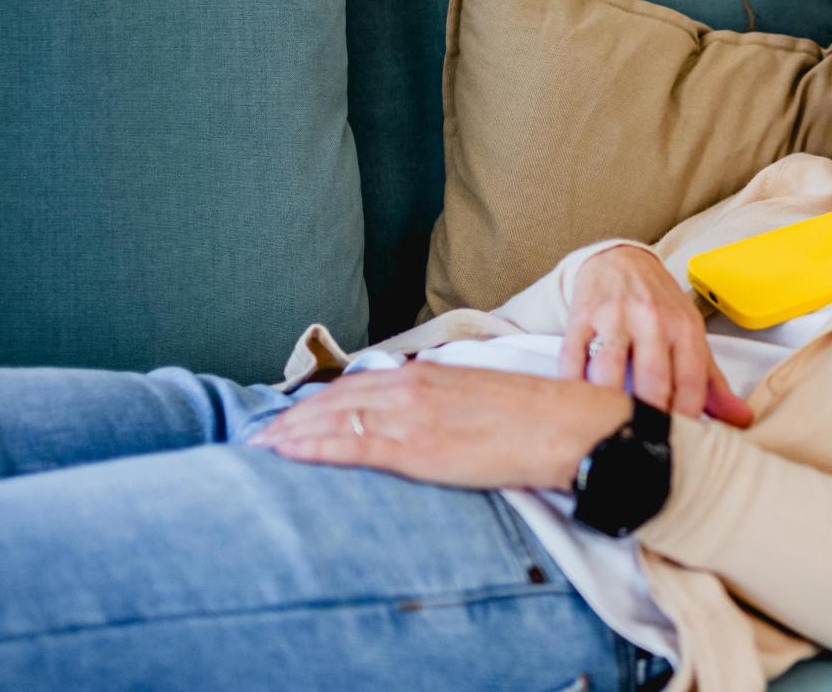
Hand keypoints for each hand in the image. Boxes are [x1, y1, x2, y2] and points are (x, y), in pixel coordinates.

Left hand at [247, 361, 632, 490]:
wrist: (573, 428)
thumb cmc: (540, 417)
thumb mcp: (484, 398)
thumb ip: (448, 401)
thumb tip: (427, 415)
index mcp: (431, 376)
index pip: (359, 386)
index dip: (319, 401)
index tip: (291, 414)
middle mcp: (414, 389)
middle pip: (337, 401)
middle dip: (293, 417)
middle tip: (258, 433)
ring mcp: (414, 418)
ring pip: (335, 421)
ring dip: (292, 433)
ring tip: (261, 447)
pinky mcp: (419, 450)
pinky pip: (353, 449)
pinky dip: (313, 450)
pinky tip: (286, 455)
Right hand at [565, 246, 754, 427]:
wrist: (620, 260)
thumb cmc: (660, 306)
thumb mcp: (691, 336)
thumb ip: (713, 382)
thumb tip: (742, 419)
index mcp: (684, 327)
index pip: (691, 382)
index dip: (686, 419)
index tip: (679, 443)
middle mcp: (652, 319)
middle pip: (652, 382)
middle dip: (649, 418)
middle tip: (643, 446)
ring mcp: (614, 317)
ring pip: (609, 373)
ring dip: (609, 406)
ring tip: (609, 429)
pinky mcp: (581, 317)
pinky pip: (573, 360)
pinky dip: (574, 387)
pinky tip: (580, 405)